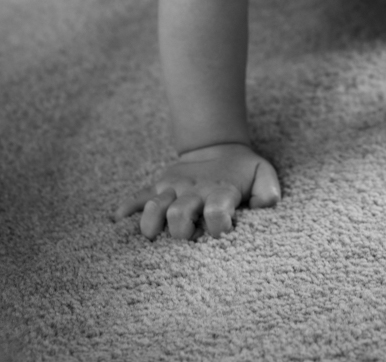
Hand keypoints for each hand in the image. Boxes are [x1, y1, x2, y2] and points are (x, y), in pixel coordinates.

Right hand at [114, 143, 280, 239]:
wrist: (219, 146)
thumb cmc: (243, 171)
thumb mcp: (263, 175)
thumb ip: (268, 193)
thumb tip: (264, 208)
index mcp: (220, 191)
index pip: (217, 210)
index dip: (218, 225)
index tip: (222, 233)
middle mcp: (194, 191)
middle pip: (179, 213)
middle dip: (180, 230)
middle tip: (186, 239)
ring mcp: (173, 188)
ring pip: (155, 205)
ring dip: (150, 223)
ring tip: (150, 237)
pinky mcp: (159, 186)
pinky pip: (138, 196)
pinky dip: (126, 208)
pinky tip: (117, 220)